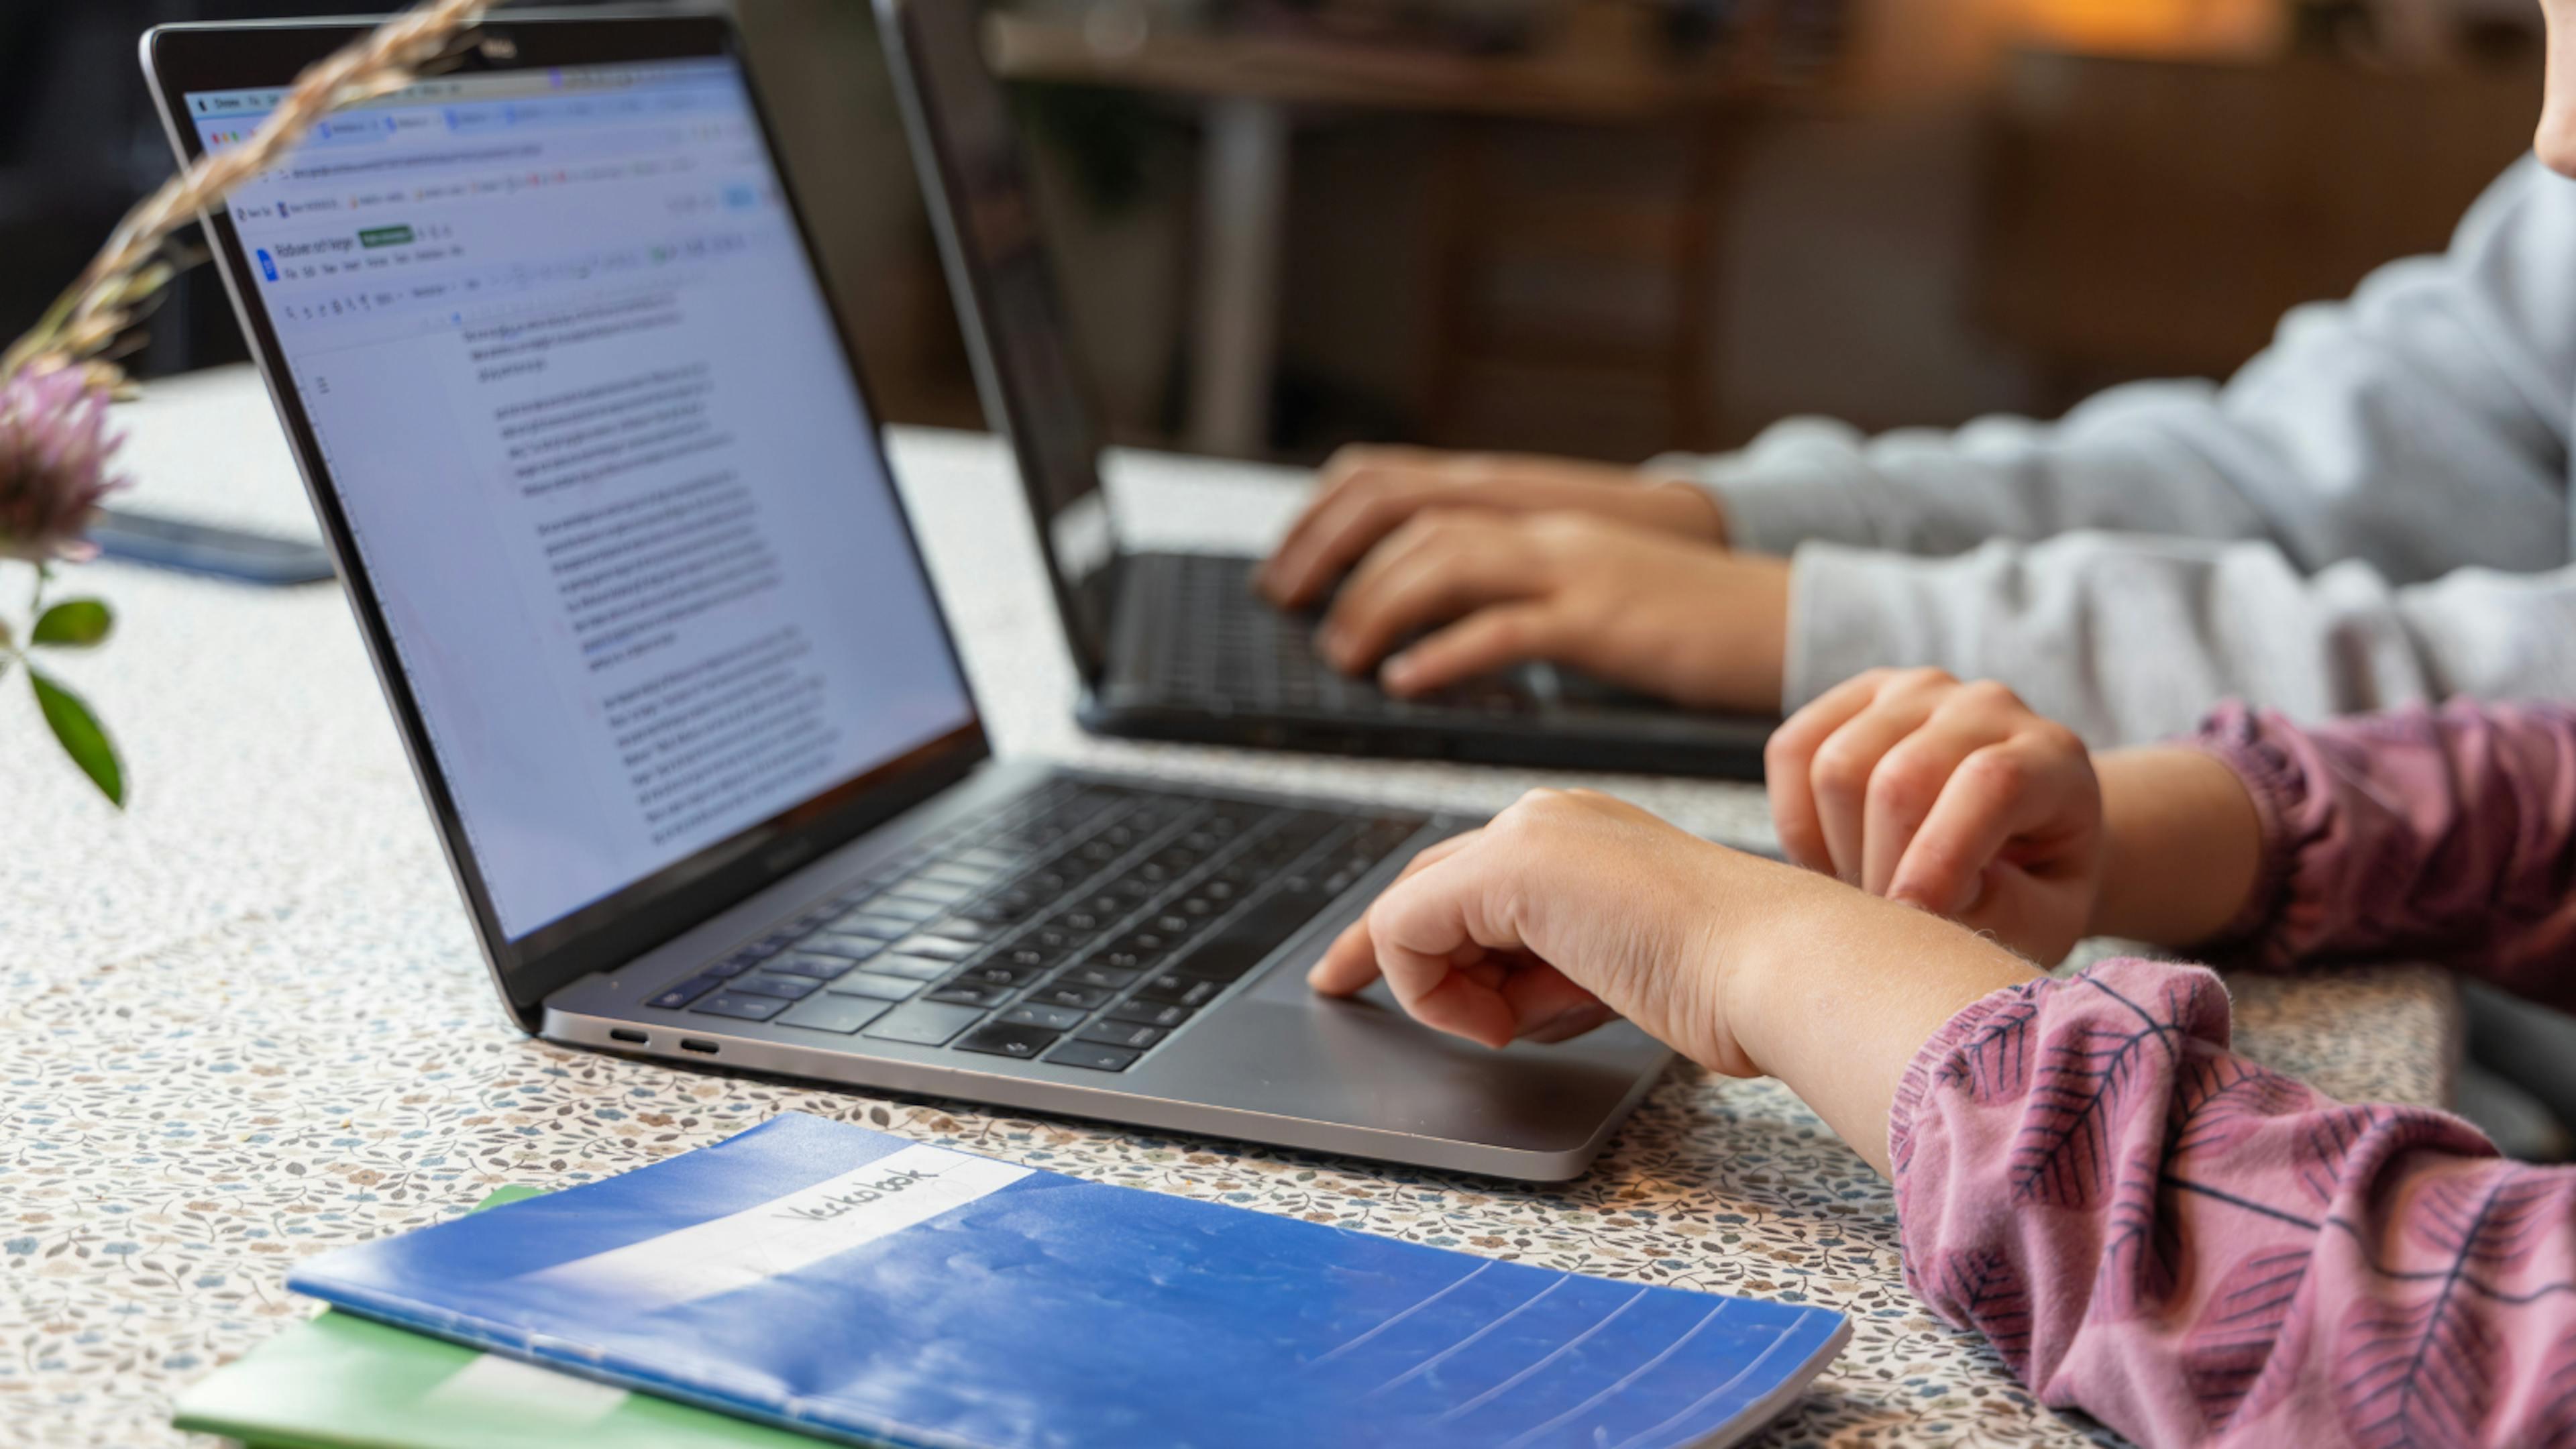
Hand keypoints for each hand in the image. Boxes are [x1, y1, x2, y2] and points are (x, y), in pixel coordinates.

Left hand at [1308, 788, 1776, 1072]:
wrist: (1774, 966)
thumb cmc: (1725, 980)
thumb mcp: (1612, 972)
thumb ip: (1548, 969)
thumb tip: (1494, 1005)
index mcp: (1581, 834)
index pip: (1466, 877)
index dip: (1412, 934)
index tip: (1361, 973)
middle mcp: (1547, 818)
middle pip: (1425, 886)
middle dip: (1385, 950)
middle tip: (1334, 990)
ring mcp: (1527, 834)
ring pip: (1416, 914)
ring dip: (1450, 993)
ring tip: (1525, 1025)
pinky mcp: (1508, 866)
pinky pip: (1407, 932)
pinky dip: (1433, 993)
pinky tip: (1500, 1023)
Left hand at [1311, 510, 1789, 714]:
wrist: (1785, 620)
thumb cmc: (1683, 625)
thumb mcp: (1582, 592)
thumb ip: (1512, 593)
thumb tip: (1432, 626)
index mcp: (1535, 519)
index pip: (1406, 486)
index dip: (1330, 517)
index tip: (1286, 565)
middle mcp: (1546, 529)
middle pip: (1412, 517)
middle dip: (1334, 559)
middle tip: (1289, 608)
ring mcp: (1576, 568)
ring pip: (1448, 561)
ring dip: (1378, 606)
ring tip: (1343, 653)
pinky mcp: (1606, 619)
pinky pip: (1509, 627)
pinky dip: (1447, 653)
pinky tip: (1409, 682)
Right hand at [1763, 668, 2101, 964]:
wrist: (2014, 834)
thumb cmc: (2030, 887)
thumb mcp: (2046, 921)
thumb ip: (2005, 911)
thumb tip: (1929, 890)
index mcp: (2050, 758)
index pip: (1990, 784)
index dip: (1941, 855)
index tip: (1907, 919)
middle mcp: (1985, 705)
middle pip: (1898, 780)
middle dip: (1878, 868)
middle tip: (1889, 918)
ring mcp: (1915, 691)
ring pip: (1835, 767)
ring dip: (1835, 849)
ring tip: (1868, 884)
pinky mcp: (1855, 696)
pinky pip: (1792, 750)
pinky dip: (1795, 819)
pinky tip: (1833, 851)